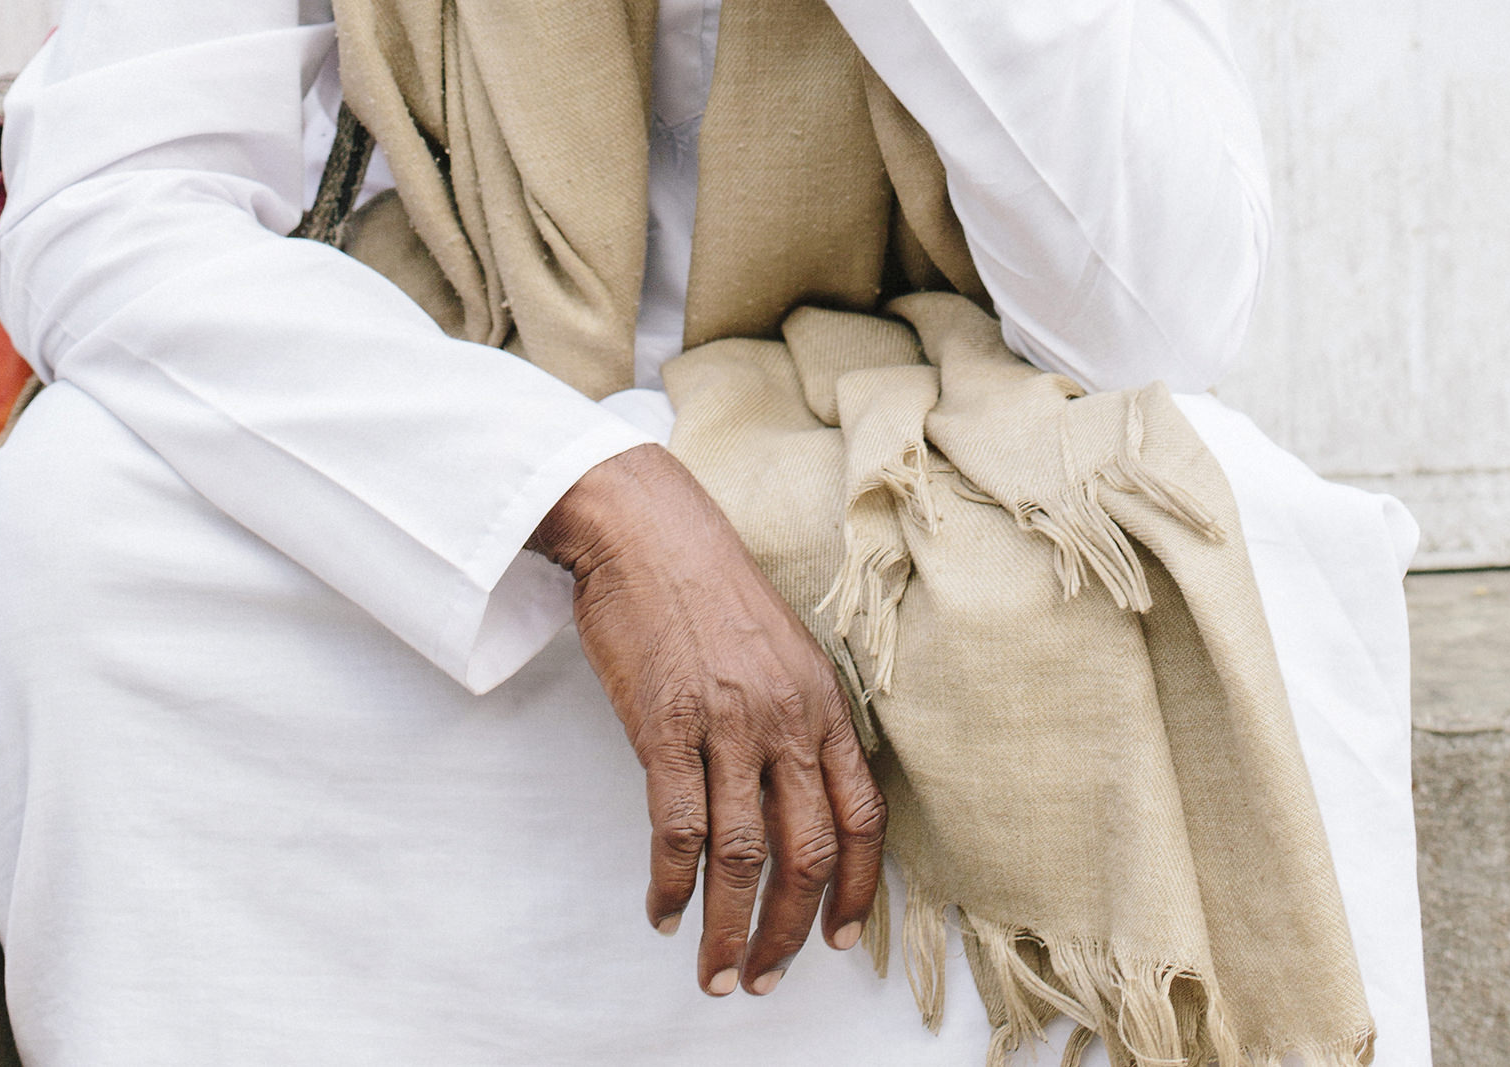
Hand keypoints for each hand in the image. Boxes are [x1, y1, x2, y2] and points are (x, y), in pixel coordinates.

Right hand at [529, 445, 884, 996]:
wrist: (647, 529)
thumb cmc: (708, 588)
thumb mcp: (781, 649)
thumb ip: (794, 721)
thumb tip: (792, 804)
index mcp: (822, 700)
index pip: (863, 817)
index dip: (858, 890)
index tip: (841, 940)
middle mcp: (786, 717)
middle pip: (807, 852)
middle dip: (788, 932)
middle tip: (764, 979)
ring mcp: (727, 721)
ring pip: (743, 857)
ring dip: (730, 930)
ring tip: (716, 974)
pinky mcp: (666, 724)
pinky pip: (679, 830)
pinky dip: (673, 886)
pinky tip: (665, 912)